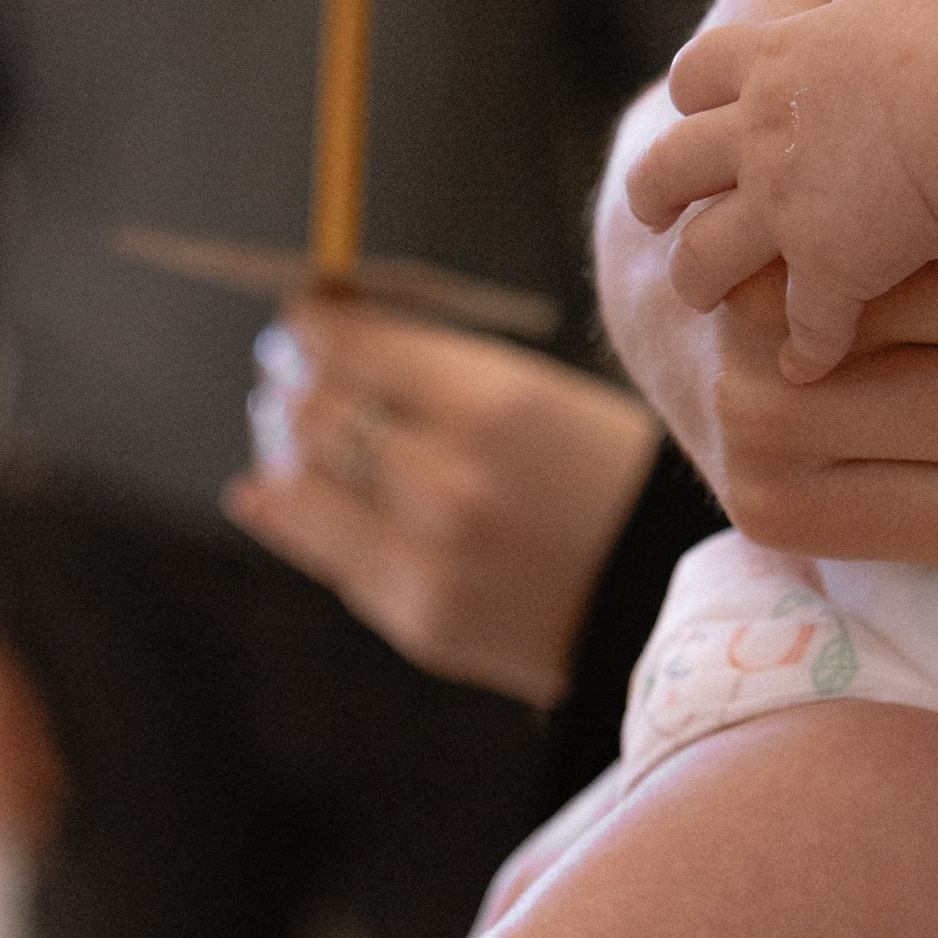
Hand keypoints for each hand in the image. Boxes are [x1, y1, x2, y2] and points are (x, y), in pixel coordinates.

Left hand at [225, 306, 661, 701]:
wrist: (662, 597)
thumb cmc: (603, 475)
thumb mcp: (536, 394)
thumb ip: (425, 368)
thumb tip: (302, 335)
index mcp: (491, 409)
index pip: (353, 349)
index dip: (313, 327)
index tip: (302, 318)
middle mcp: (449, 485)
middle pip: (316, 415)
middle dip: (296, 386)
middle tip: (291, 374)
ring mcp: (427, 561)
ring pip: (300, 487)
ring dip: (286, 450)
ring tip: (293, 432)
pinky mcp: (417, 619)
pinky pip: (324, 555)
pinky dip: (292, 514)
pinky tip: (275, 492)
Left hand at [637, 0, 937, 382]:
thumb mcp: (902, 2)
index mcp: (776, 61)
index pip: (698, 70)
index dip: (692, 94)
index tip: (692, 111)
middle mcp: (761, 134)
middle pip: (668, 166)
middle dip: (653, 191)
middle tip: (653, 213)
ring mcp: (783, 206)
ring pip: (702, 257)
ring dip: (698, 281)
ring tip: (704, 297)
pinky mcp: (826, 269)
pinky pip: (801, 324)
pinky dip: (803, 351)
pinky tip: (805, 368)